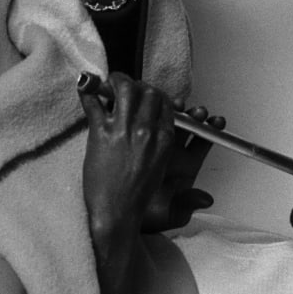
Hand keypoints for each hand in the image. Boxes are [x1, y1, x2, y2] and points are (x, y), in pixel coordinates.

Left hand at [80, 73, 176, 264]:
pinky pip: (94, 103)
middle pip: (149, 92)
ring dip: (116, 80)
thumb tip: (207, 198)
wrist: (116, 214)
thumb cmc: (137, 200)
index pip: (165, 104)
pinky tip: (85, 86)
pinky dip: (88, 91)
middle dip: (139, 84)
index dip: (155, 95)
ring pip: (125, 89)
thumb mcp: (168, 187)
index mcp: (165, 140)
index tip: (147, 94)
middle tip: (128, 85)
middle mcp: (147, 130)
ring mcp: (124, 129)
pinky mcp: (101, 132)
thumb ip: (182, 177)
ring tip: (110, 81)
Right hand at [139, 103, 221, 232]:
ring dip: (176, 112)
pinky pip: (147, 122)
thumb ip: (187, 205)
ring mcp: (156, 145)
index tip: (216, 121)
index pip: (202, 143)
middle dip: (195, 117)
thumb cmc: (147, 217)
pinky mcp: (138, 140)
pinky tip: (154, 108)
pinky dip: (151, 113)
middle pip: (189, 128)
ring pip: (170, 122)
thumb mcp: (170, 214)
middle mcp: (174, 153)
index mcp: (187, 166)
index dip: (211, 131)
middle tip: (197, 111)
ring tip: (180, 106)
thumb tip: (206, 199)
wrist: (119, 215)